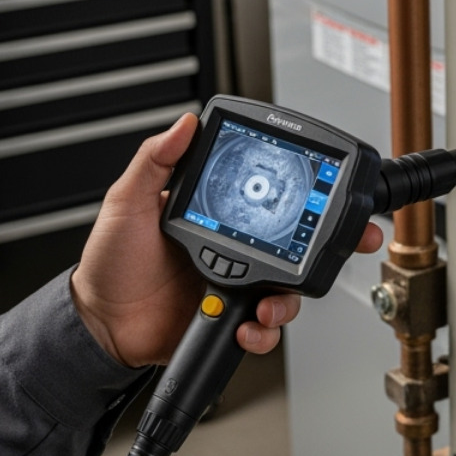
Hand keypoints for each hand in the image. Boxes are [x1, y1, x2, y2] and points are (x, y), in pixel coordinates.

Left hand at [70, 112, 384, 365]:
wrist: (100, 325)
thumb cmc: (110, 264)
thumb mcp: (128, 202)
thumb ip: (155, 160)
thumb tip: (184, 123)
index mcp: (217, 214)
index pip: (267, 197)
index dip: (304, 193)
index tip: (328, 187)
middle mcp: (235, 248)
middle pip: (297, 244)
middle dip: (332, 244)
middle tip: (355, 238)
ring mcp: (236, 285)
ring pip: (288, 291)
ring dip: (288, 300)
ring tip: (267, 305)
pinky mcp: (232, 320)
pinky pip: (264, 328)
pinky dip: (263, 332)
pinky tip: (245, 327)